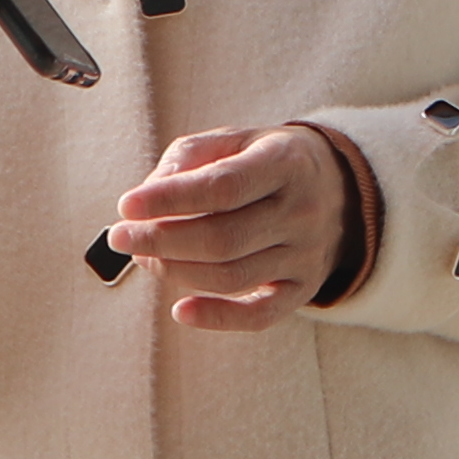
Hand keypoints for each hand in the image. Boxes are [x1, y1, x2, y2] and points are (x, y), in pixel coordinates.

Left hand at [115, 123, 355, 330]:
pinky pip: (259, 315)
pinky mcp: (301, 289)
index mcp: (287, 162)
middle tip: (120, 237)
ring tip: (143, 258)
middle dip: (161, 241)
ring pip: (231, 276)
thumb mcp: (236, 139)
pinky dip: (217, 319)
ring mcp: (305, 255)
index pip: (224, 187)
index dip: (170, 199)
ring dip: (174, 272)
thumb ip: (191, 157)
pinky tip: (180, 311)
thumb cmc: (268, 162)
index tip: (126, 206)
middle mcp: (302, 211)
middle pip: (223, 238)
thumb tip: (150, 196)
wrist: (338, 189)